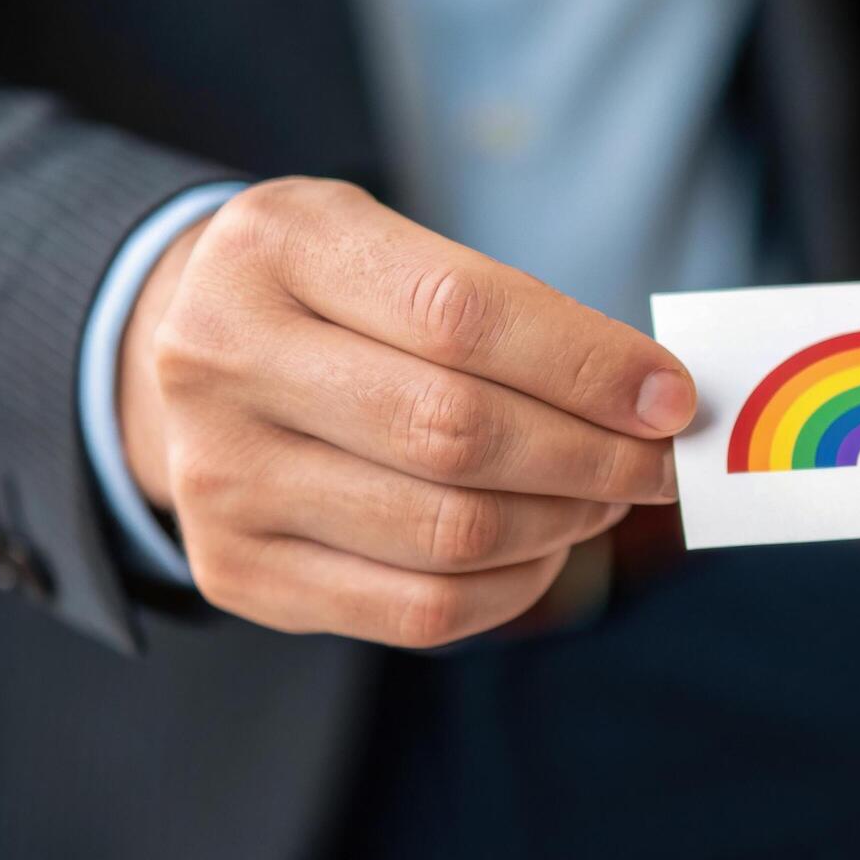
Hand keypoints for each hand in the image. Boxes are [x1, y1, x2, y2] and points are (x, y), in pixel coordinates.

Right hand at [119, 178, 694, 646]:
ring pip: (448, 534)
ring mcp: (220, 477)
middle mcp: (224, 360)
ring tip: (603, 497)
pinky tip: (543, 549)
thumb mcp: (396, 247)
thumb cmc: (333, 296)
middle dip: (591, 456)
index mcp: (277, 249)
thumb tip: (655, 399)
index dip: (586, 365)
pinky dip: (514, 588)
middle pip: (456, 433)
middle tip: (656, 462)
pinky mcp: (239, 572)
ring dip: (562, 523)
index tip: (671, 396)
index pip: (461, 315)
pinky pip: (419, 612)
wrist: (188, 356)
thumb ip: (513, 312)